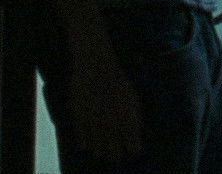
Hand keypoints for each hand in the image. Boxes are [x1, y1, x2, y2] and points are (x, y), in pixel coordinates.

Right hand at [67, 47, 141, 163]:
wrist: (96, 67)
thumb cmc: (118, 81)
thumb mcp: (133, 99)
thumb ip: (137, 118)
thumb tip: (142, 133)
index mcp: (127, 120)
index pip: (133, 148)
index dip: (133, 149)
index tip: (132, 149)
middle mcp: (111, 125)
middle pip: (114, 152)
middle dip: (116, 154)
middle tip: (116, 154)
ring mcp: (94, 123)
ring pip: (98, 149)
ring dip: (101, 150)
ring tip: (102, 152)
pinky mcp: (80, 119)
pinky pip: (82, 139)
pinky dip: (85, 143)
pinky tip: (87, 145)